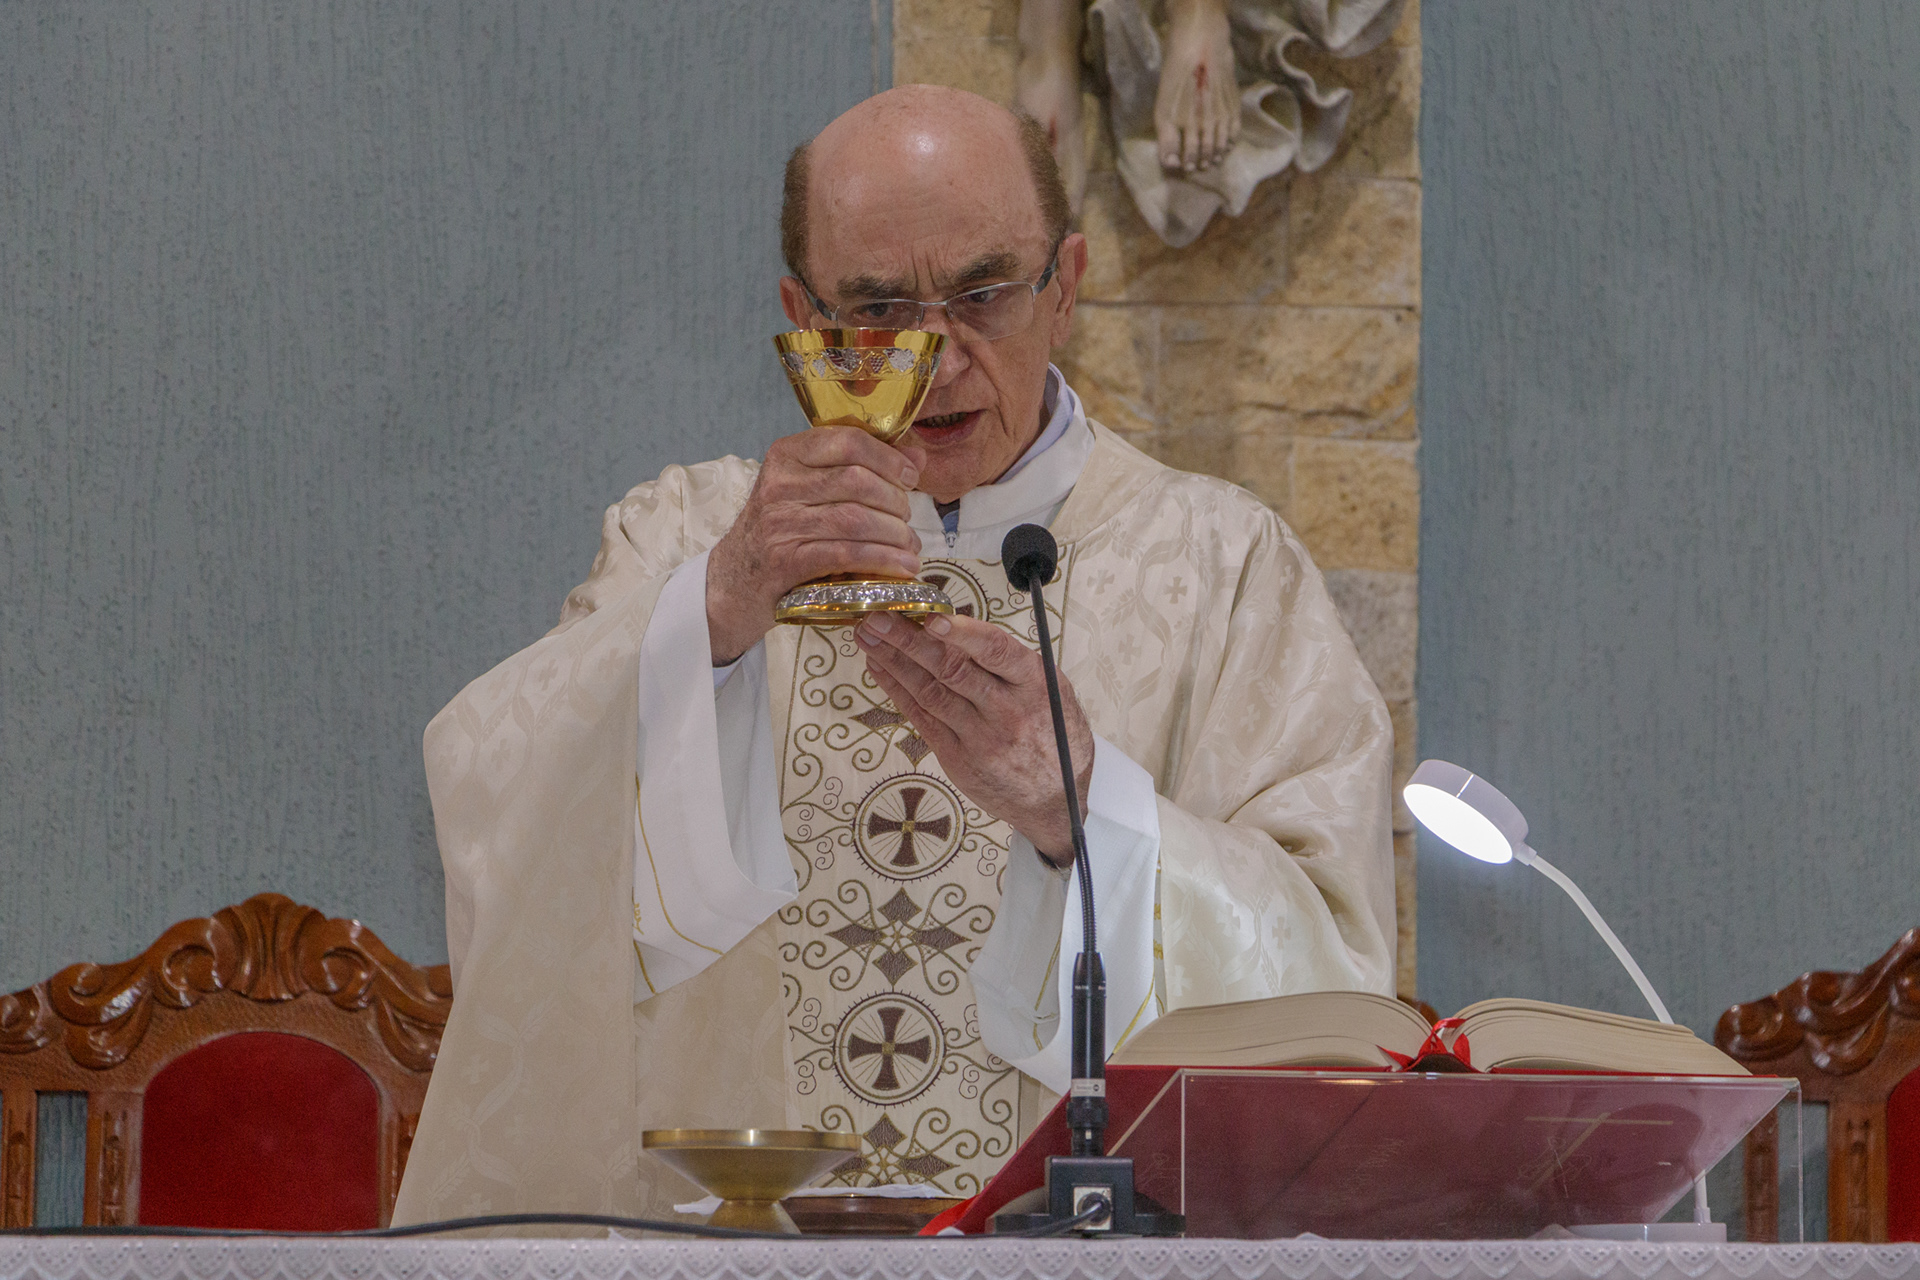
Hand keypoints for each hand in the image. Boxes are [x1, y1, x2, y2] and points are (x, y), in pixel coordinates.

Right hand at [706, 428, 926, 663]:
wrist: (736, 580)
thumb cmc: (782, 530)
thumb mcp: (810, 489)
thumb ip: (861, 467)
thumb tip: (916, 456)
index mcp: (787, 455)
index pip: (848, 441)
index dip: (889, 458)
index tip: (910, 477)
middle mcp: (780, 484)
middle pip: (858, 480)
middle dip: (896, 501)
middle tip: (907, 519)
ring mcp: (781, 523)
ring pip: (856, 519)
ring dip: (895, 534)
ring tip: (911, 546)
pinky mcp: (787, 561)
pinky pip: (847, 554)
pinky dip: (883, 560)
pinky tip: (902, 566)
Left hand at [856, 612, 1092, 865]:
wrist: (1057, 800)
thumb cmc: (1055, 734)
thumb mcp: (1053, 691)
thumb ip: (1012, 663)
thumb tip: (959, 627)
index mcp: (1036, 685)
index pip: (996, 651)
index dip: (962, 633)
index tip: (931, 617)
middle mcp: (1008, 712)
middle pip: (952, 670)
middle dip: (909, 640)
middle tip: (877, 616)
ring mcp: (980, 739)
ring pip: (930, 693)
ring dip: (894, 661)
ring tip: (867, 636)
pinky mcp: (957, 759)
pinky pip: (922, 719)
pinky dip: (897, 690)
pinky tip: (879, 668)